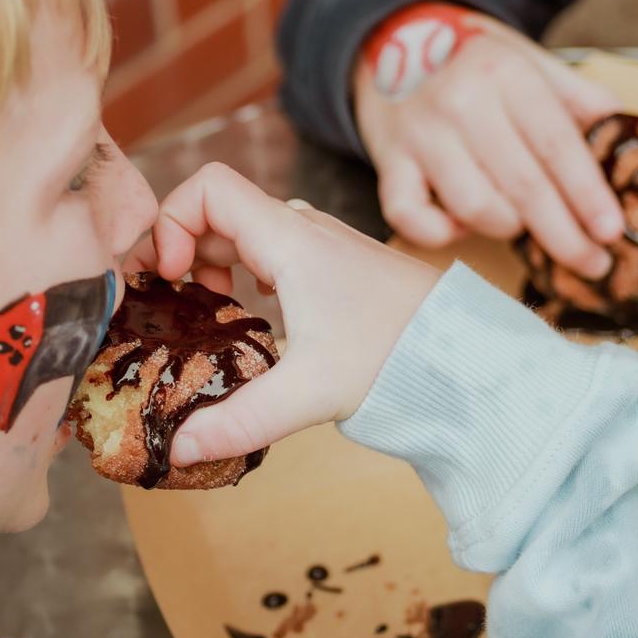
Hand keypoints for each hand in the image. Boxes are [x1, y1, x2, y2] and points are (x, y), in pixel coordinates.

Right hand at [152, 164, 439, 465]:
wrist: (468, 356)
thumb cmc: (398, 357)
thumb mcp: (311, 393)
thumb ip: (239, 421)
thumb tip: (177, 451)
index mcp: (290, 239)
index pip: (208, 186)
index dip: (172, 220)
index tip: (170, 275)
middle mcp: (302, 231)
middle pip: (217, 213)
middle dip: (181, 251)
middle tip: (170, 303)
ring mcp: (319, 247)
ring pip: (243, 233)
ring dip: (211, 265)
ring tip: (207, 314)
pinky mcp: (331, 269)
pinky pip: (268, 252)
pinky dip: (243, 275)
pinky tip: (248, 319)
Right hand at [354, 17, 623, 279]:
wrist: (395, 37)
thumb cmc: (475, 61)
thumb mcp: (530, 61)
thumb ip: (579, 99)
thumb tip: (630, 144)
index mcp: (505, 73)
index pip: (556, 145)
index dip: (587, 195)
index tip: (611, 231)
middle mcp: (460, 102)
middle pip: (522, 186)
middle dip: (563, 234)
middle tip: (592, 263)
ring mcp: (421, 134)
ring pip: (474, 207)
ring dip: (508, 228)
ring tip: (522, 224)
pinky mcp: (389, 161)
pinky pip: (410, 216)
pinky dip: (440, 232)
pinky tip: (461, 224)